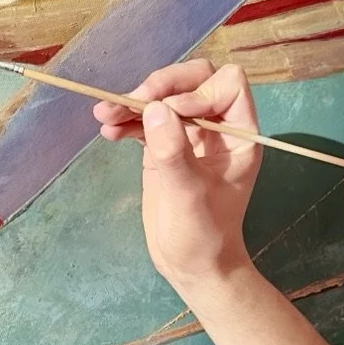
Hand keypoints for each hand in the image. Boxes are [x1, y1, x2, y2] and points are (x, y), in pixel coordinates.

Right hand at [94, 60, 260, 292]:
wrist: (192, 265)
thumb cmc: (204, 236)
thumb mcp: (189, 196)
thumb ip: (174, 153)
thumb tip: (155, 109)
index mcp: (240, 134)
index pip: (228, 84)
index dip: (199, 91)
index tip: (174, 115)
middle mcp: (217, 127)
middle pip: (193, 80)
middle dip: (162, 86)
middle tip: (132, 101)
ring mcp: (190, 135)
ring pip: (165, 97)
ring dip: (134, 101)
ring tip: (104, 115)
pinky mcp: (164, 146)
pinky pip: (145, 119)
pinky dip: (126, 120)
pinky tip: (108, 131)